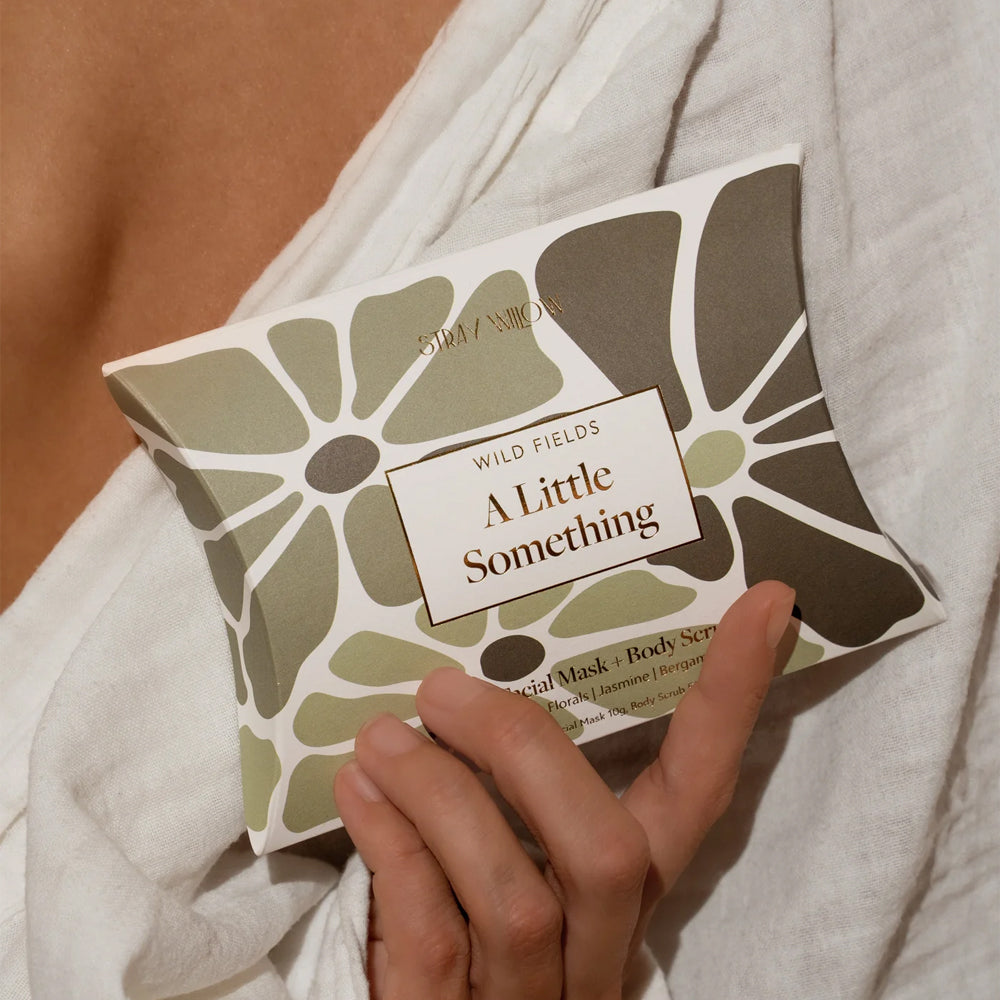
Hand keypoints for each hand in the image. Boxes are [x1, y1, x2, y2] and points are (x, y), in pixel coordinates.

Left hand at [334, 581, 795, 999]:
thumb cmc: (463, 933)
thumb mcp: (510, 864)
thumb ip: (510, 798)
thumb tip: (463, 678)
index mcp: (625, 898)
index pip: (699, 795)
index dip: (729, 703)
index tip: (762, 603)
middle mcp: (598, 953)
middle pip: (607, 852)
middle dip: (525, 751)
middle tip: (442, 688)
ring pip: (515, 899)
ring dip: (440, 797)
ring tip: (378, 737)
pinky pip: (432, 939)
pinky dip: (393, 852)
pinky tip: (358, 795)